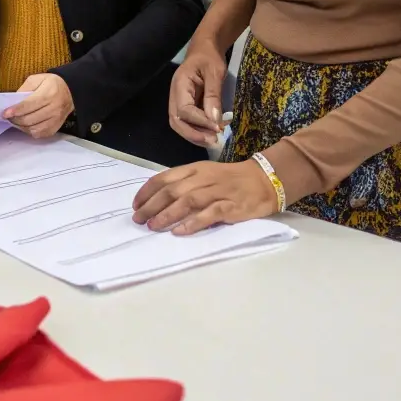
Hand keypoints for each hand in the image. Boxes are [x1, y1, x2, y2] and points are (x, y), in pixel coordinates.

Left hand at [2, 74, 74, 138]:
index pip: (28, 105)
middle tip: (9, 116)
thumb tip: (13, 102)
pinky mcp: (56, 127)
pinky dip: (30, 131)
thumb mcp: (37, 79)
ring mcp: (56, 119)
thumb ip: (24, 89)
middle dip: (15, 119)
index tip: (5, 113)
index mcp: (49, 93)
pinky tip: (26, 125)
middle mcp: (54, 108)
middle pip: (29, 119)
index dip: (15, 111)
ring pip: (33, 129)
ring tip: (16, 120)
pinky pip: (40, 134)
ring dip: (21, 126)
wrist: (70, 90)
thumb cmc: (51, 84)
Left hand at [131, 161, 276, 234]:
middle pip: (172, 190)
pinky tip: (179, 231)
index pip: (164, 177)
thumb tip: (158, 201)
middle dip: (152, 205)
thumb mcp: (205, 175)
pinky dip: (193, 222)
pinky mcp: (231, 206)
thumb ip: (185, 184)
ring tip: (153, 226)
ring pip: (187, 201)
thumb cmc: (230, 179)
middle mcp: (204, 178)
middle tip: (138, 219)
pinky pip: (210, 214)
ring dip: (167, 214)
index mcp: (195, 169)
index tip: (135, 205)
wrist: (264, 180)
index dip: (147, 191)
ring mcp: (218, 191)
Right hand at [169, 44, 227, 147]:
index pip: (184, 110)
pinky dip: (198, 130)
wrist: (205, 48)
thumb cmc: (210, 57)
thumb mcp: (215, 73)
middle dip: (193, 134)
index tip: (217, 128)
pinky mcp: (186, 104)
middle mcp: (175, 95)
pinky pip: (187, 121)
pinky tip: (211, 133)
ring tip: (213, 141)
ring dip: (195, 135)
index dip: (199, 122)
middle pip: (176, 121)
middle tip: (213, 141)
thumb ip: (213, 96)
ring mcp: (179, 100)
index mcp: (180, 85)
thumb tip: (214, 120)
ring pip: (180, 124)